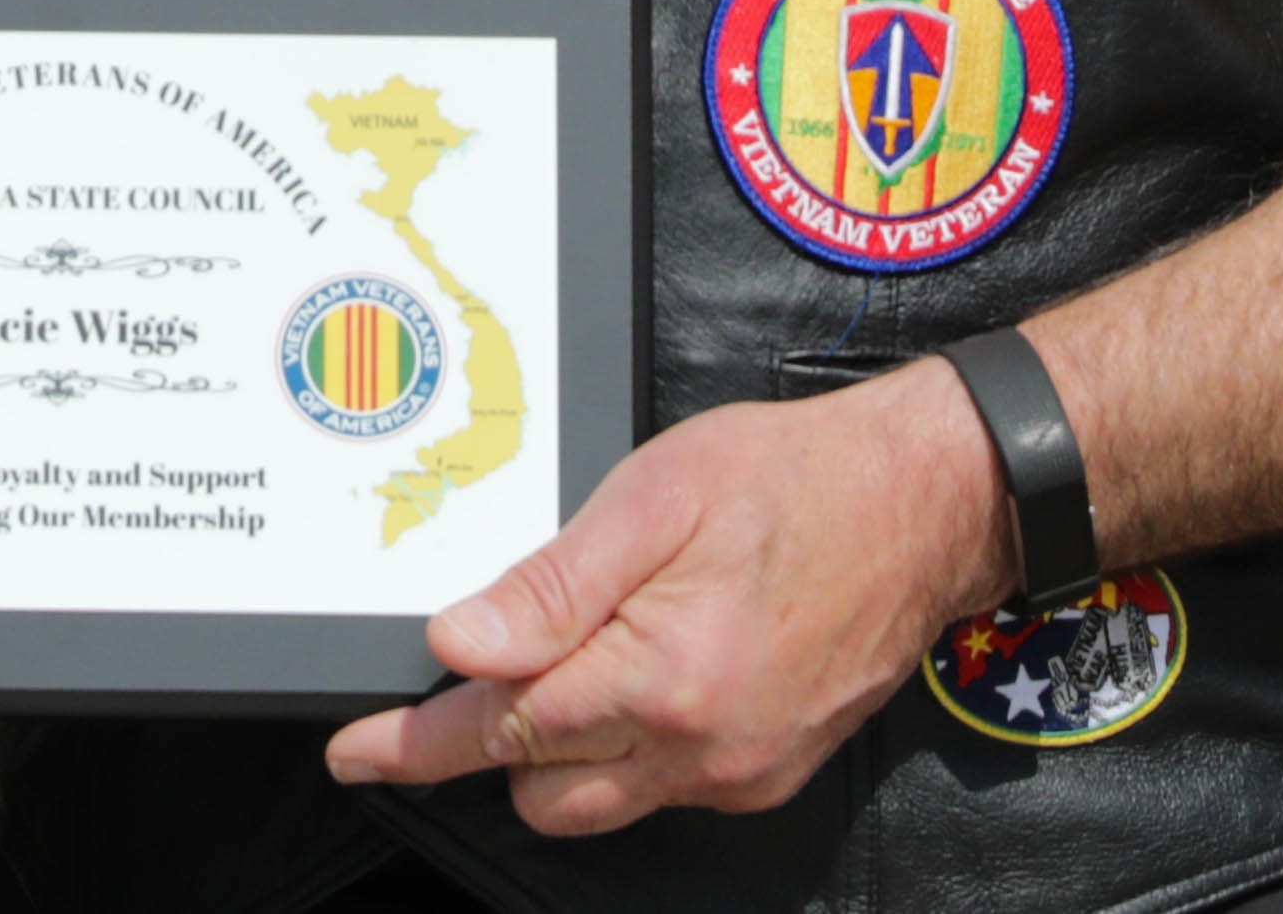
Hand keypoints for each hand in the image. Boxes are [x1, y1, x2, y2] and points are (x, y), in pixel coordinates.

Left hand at [325, 362, 1012, 832]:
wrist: (929, 505)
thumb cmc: (797, 479)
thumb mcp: (658, 497)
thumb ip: (553, 583)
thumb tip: (458, 641)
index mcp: (659, 680)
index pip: (498, 732)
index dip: (413, 744)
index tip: (353, 751)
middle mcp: (699, 750)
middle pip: (539, 790)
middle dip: (493, 741)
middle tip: (485, 662)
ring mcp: (739, 772)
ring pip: (599, 803)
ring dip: (560, 751)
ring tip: (574, 656)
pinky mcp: (769, 773)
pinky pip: (663, 789)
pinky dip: (629, 747)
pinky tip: (645, 670)